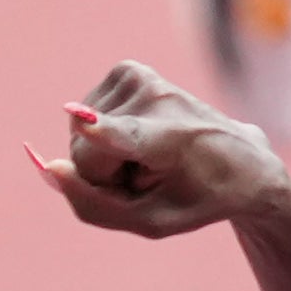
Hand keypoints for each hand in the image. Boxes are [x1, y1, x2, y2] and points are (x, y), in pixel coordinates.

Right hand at [30, 61, 286, 237]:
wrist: (242, 160)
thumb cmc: (198, 197)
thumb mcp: (153, 222)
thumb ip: (96, 207)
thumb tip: (48, 169)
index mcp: (169, 140)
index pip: (125, 135)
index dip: (99, 131)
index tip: (79, 119)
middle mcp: (154, 99)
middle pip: (83, 156)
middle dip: (107, 176)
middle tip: (151, 177)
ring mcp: (137, 76)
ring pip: (80, 136)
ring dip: (111, 157)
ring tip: (153, 158)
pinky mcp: (126, 69)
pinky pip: (85, 117)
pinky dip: (109, 136)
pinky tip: (144, 139)